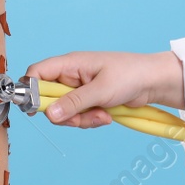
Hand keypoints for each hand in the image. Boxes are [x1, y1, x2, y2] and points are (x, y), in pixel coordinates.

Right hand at [23, 50, 184, 127]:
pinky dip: (90, 120)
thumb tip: (49, 113)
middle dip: (64, 113)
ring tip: (102, 115)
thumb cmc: (129, 75)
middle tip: (79, 118)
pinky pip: (78, 116)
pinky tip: (106, 116)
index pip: (37, 73)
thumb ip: (74, 102)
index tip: (35, 110)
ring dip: (81, 119)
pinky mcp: (89, 102)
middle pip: (48, 99)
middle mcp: (71, 76)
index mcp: (70, 64)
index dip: (31, 90)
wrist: (153, 83)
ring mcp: (80, 90)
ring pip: (64, 112)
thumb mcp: (101, 90)